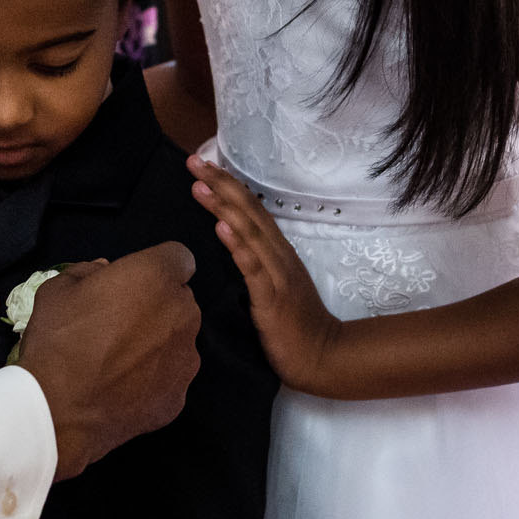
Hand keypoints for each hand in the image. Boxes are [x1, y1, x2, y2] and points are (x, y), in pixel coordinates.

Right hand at [15, 245, 202, 478]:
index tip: (134, 283)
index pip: (178, 258)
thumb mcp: (59, 288)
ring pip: (179, 340)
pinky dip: (153, 380)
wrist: (59, 412)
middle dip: (158, 306)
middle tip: (120, 323)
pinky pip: (170, 378)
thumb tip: (104, 272)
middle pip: (180, 301)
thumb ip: (88, 272)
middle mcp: (183, 313)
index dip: (157, 268)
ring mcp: (187, 359)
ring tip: (120, 362)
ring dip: (159, 343)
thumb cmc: (59, 340)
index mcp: (157, 277)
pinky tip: (123, 389)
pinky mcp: (179, 396)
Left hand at [188, 156, 343, 392]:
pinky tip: (221, 227)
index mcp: (277, 251)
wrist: (323, 357)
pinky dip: (237, 244)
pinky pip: (252, 266)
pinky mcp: (272, 296)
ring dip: (223, 206)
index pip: (251, 210)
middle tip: (195, 161)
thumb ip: (257, 265)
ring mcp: (277, 273)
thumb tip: (231, 245)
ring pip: (248, 231)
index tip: (204, 165)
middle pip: (248, 211)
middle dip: (220, 184)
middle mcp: (278, 254)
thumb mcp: (274, 287)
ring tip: (201, 185)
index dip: (228, 186)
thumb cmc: (295, 326)